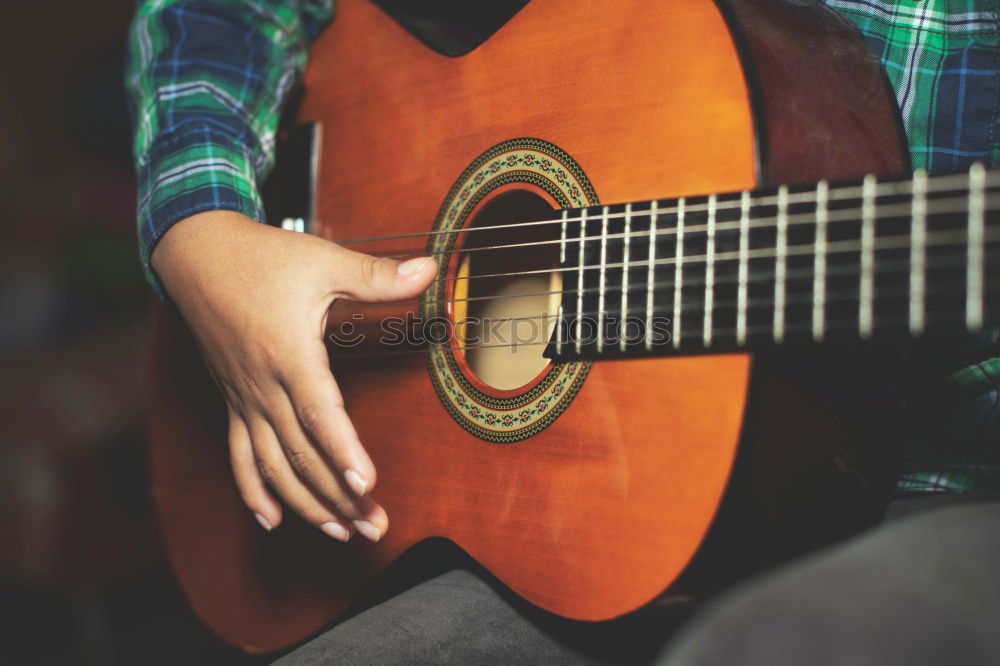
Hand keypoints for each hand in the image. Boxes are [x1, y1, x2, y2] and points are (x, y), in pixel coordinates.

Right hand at [152, 211, 435, 541]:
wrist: (197, 256)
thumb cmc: (262, 258)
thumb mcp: (323, 261)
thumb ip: (377, 275)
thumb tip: (430, 269)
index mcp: (289, 354)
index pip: (320, 413)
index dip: (344, 451)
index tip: (367, 485)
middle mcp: (263, 386)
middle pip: (302, 453)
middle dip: (339, 495)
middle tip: (375, 527)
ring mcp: (244, 399)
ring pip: (273, 465)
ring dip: (306, 504)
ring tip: (341, 532)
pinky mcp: (233, 402)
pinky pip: (239, 456)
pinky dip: (253, 491)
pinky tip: (270, 520)